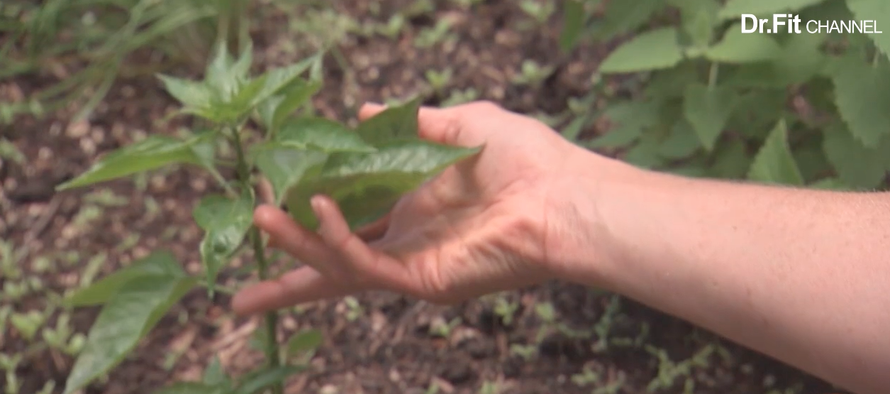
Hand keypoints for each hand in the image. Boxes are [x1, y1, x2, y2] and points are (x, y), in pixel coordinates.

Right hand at [232, 101, 597, 314]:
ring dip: (297, 243)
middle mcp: (405, 238)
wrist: (563, 194)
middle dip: (286, 266)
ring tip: (263, 215)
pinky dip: (335, 242)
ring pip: (338, 264)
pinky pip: (365, 265)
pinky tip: (318, 211)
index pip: (349, 215)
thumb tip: (359, 114)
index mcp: (411, 204)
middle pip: (332, 258)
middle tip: (242, 265)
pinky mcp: (422, 280)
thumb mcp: (460, 124)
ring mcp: (412, 263)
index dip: (308, 210)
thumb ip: (407, 123)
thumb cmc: (525, 157)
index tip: (271, 193)